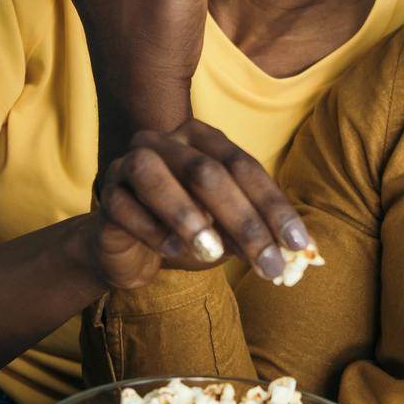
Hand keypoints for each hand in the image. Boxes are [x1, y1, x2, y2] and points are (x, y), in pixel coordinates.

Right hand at [86, 119, 314, 290]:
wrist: (129, 251)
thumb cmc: (185, 233)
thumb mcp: (226, 232)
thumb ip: (254, 231)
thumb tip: (292, 250)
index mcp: (201, 139)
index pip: (243, 166)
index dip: (273, 205)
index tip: (298, 244)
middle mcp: (165, 142)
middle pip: (205, 171)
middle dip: (243, 221)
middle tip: (267, 264)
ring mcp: (129, 163)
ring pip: (154, 175)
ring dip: (187, 214)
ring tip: (212, 252)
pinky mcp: (106, 194)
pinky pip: (123, 207)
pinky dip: (152, 230)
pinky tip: (172, 250)